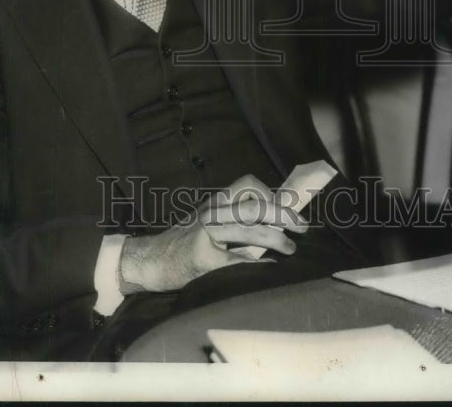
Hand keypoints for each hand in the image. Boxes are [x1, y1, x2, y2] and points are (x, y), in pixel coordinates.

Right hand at [118, 174, 307, 292]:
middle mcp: (212, 212)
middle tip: (302, 227)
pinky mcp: (202, 256)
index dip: (273, 193)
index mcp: (216, 202)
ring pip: (248, 229)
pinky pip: (236, 259)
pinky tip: (268, 268)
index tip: (291, 208)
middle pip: (253, 205)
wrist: (149, 261)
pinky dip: (256, 263)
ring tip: (291, 248)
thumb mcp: (209, 224)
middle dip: (283, 215)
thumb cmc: (183, 245)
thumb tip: (275, 224)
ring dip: (276, 239)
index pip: (248, 184)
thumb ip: (235, 222)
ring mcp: (206, 232)